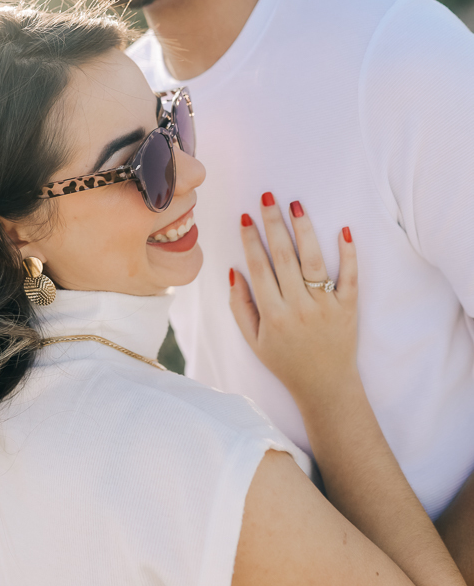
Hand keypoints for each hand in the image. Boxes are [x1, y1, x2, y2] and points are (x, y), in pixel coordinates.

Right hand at [229, 196, 358, 412]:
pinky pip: (351, 276)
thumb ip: (240, 306)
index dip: (250, 240)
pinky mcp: (349, 307)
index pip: (259, 268)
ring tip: (295, 205)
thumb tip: (234, 271)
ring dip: (304, 229)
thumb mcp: (253, 340)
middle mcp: (300, 307)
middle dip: (273, 224)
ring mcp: (326, 306)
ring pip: (314, 260)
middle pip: (284, 257)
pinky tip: (343, 228)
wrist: (326, 387)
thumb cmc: (286, 362)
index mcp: (274, 315)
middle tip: (267, 198)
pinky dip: (349, 253)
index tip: (245, 216)